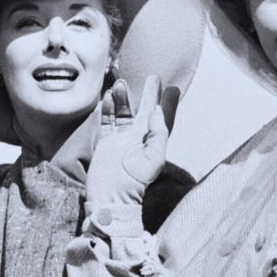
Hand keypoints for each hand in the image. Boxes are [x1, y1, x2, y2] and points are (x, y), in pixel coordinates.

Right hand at [85, 76, 179, 206]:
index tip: (171, 87)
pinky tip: (107, 98)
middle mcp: (137, 139)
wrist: (109, 200)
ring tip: (120, 84)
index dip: (167, 103)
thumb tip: (156, 110)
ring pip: (122, 114)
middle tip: (150, 76)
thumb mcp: (152, 159)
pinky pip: (107, 122)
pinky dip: (107, 109)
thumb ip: (157, 133)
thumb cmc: (133, 182)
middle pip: (141, 111)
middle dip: (145, 94)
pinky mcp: (105, 144)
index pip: (161, 118)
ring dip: (123, 99)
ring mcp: (120, 141)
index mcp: (152, 142)